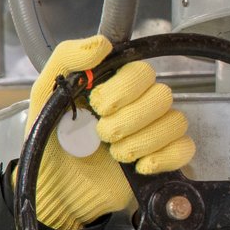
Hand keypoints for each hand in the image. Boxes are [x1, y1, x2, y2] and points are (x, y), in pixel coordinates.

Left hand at [26, 34, 195, 229]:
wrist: (52, 186)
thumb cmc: (47, 141)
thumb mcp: (44, 95)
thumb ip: (66, 60)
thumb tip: (101, 43)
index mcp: (114, 87)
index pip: (142, 72)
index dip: (124, 89)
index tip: (97, 106)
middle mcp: (137, 106)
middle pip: (162, 96)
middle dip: (128, 119)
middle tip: (101, 134)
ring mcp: (151, 131)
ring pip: (175, 121)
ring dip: (140, 141)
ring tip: (112, 153)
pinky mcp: (160, 159)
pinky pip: (184, 148)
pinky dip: (162, 157)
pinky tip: (137, 166)